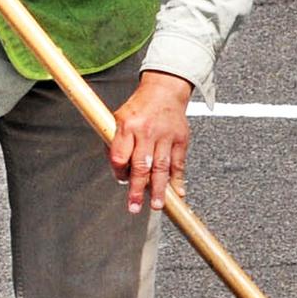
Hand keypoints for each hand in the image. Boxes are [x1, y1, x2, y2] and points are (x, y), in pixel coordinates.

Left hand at [109, 71, 193, 212]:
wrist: (164, 90)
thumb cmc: (139, 107)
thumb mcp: (119, 118)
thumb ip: (116, 143)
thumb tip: (119, 172)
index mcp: (128, 126)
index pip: (120, 155)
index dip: (119, 171)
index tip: (122, 179)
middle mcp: (147, 131)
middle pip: (141, 165)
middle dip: (137, 189)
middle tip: (134, 207)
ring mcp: (165, 136)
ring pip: (161, 167)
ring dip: (159, 189)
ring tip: (157, 205)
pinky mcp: (180, 139)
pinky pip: (179, 163)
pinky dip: (178, 180)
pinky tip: (178, 193)